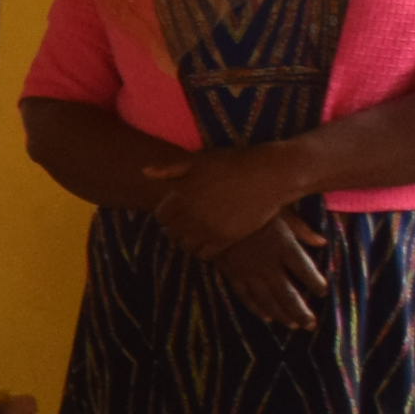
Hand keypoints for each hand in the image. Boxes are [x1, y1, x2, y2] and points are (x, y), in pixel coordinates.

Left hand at [139, 141, 314, 262]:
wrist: (270, 175)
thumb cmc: (234, 163)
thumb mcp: (200, 160)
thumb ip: (171, 169)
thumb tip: (144, 171)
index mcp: (182, 193)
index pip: (161, 215)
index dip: (166, 215)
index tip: (176, 213)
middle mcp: (192, 213)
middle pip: (172, 232)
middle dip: (176, 229)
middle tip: (187, 225)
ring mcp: (209, 227)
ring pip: (186, 245)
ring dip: (188, 241)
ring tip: (198, 233)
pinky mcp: (226, 239)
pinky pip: (205, 254)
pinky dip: (204, 250)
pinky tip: (211, 240)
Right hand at [211, 214, 331, 330]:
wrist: (212, 210)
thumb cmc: (251, 205)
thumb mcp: (281, 211)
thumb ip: (302, 229)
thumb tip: (322, 242)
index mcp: (284, 246)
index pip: (306, 270)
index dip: (316, 283)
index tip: (323, 292)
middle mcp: (268, 264)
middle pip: (288, 294)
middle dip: (301, 311)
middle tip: (311, 325)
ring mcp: (249, 272)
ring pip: (268, 300)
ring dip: (283, 315)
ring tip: (294, 326)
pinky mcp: (232, 274)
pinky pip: (247, 296)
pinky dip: (258, 309)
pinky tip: (267, 318)